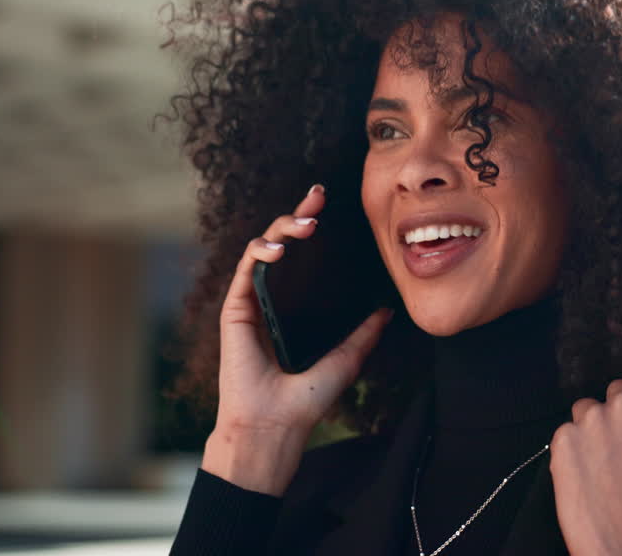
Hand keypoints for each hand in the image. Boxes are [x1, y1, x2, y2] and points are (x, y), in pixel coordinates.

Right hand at [202, 184, 392, 495]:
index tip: (328, 205)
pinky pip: (244, 270)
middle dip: (297, 214)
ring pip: (261, 248)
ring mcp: (250, 302)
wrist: (275, 426)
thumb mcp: (345, 361)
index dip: (311, 227)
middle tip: (318, 197)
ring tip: (306, 224)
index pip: (302, 257)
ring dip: (281, 228)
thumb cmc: (304, 402)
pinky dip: (259, 252)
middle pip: (281, 243)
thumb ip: (363, 336)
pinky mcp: (234, 309)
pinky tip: (278, 250)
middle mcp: (269, 299)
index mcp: (293, 307)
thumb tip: (387, 311)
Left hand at [549, 379, 621, 555]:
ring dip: (587, 429)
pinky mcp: (563, 436)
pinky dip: (568, 451)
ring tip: (596, 464)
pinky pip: (563, 435)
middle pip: (613, 393)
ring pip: (584, 409)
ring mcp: (591, 418)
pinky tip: (580, 475)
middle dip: (611, 414)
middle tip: (613, 445)